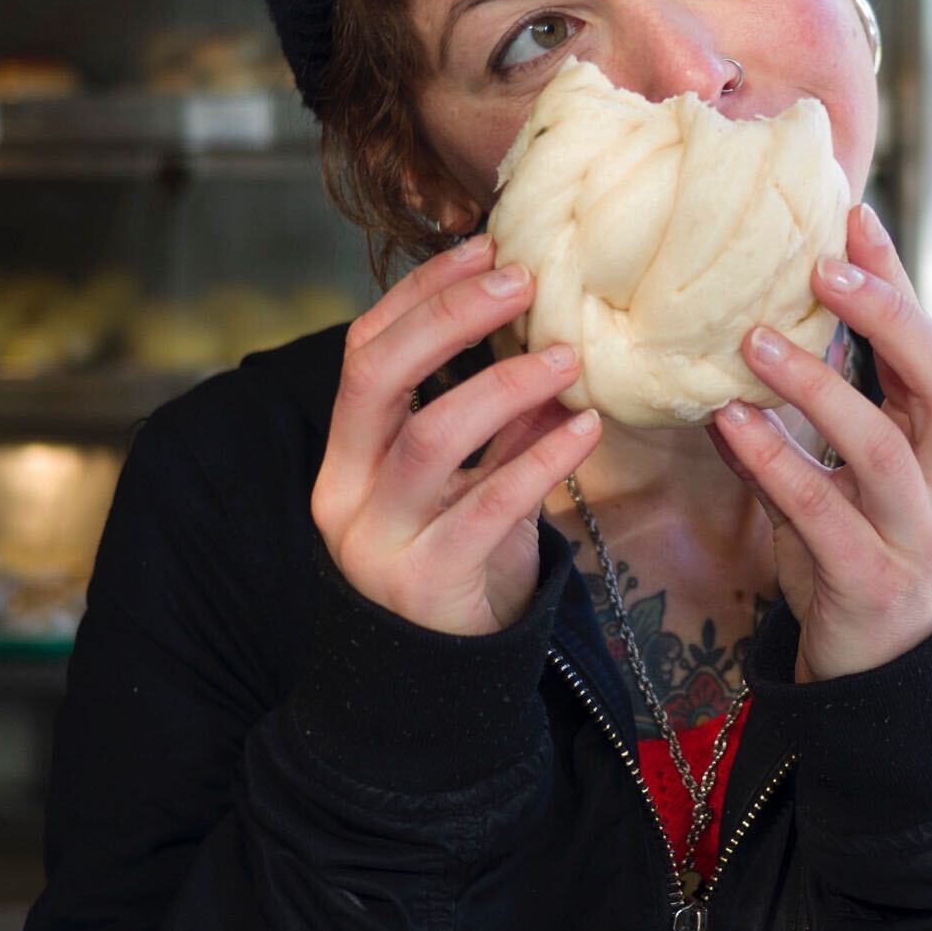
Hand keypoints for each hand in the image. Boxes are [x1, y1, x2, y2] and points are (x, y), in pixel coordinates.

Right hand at [311, 236, 599, 634]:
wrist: (439, 682)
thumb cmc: (458, 561)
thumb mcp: (467, 482)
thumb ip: (495, 419)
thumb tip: (549, 333)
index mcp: (345, 456)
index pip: (365, 349)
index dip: (421, 294)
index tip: (485, 248)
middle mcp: (349, 492)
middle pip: (379, 375)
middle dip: (449, 316)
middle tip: (522, 279)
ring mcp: (382, 540)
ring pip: (432, 437)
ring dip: (504, 383)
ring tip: (568, 357)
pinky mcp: (431, 583)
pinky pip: (489, 506)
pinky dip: (541, 460)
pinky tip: (585, 429)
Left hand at [706, 202, 931, 682]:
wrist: (877, 686)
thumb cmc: (851, 564)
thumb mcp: (835, 482)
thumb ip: (803, 423)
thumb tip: (742, 341)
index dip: (897, 282)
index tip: (851, 216)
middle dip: (890, 317)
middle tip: (821, 267)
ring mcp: (919, 537)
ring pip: (884, 448)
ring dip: (820, 387)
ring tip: (754, 342)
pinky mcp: (875, 584)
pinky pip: (828, 515)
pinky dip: (779, 464)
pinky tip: (733, 426)